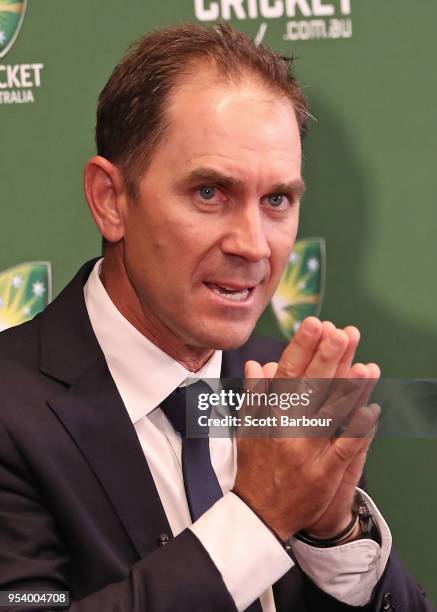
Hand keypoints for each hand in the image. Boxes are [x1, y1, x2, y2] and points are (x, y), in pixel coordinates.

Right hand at [233, 317, 380, 541]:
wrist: (258, 514)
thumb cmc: (253, 466)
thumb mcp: (246, 427)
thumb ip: (253, 394)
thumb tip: (257, 363)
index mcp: (268, 415)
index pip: (286, 374)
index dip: (301, 348)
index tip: (314, 324)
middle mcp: (287, 429)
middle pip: (310, 388)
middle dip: (327, 358)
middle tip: (341, 332)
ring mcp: (306, 451)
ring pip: (330, 414)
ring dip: (349, 389)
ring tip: (365, 365)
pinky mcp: (323, 473)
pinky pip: (344, 449)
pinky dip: (358, 431)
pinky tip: (372, 411)